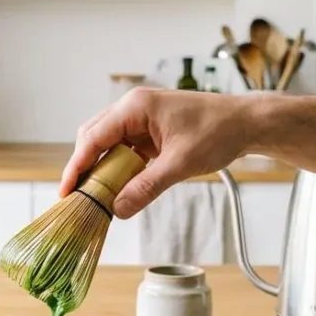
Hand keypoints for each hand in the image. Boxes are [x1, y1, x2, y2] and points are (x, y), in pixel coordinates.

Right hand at [62, 88, 267, 218]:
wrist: (248, 124)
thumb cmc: (219, 132)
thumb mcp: (180, 164)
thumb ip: (146, 187)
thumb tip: (118, 209)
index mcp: (136, 106)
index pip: (93, 136)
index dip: (77, 165)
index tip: (66, 191)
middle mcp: (134, 108)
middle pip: (94, 137)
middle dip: (85, 167)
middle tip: (77, 198)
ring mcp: (142, 119)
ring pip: (109, 145)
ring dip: (103, 169)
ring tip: (95, 197)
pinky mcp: (151, 132)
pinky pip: (126, 150)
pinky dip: (120, 169)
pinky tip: (118, 188)